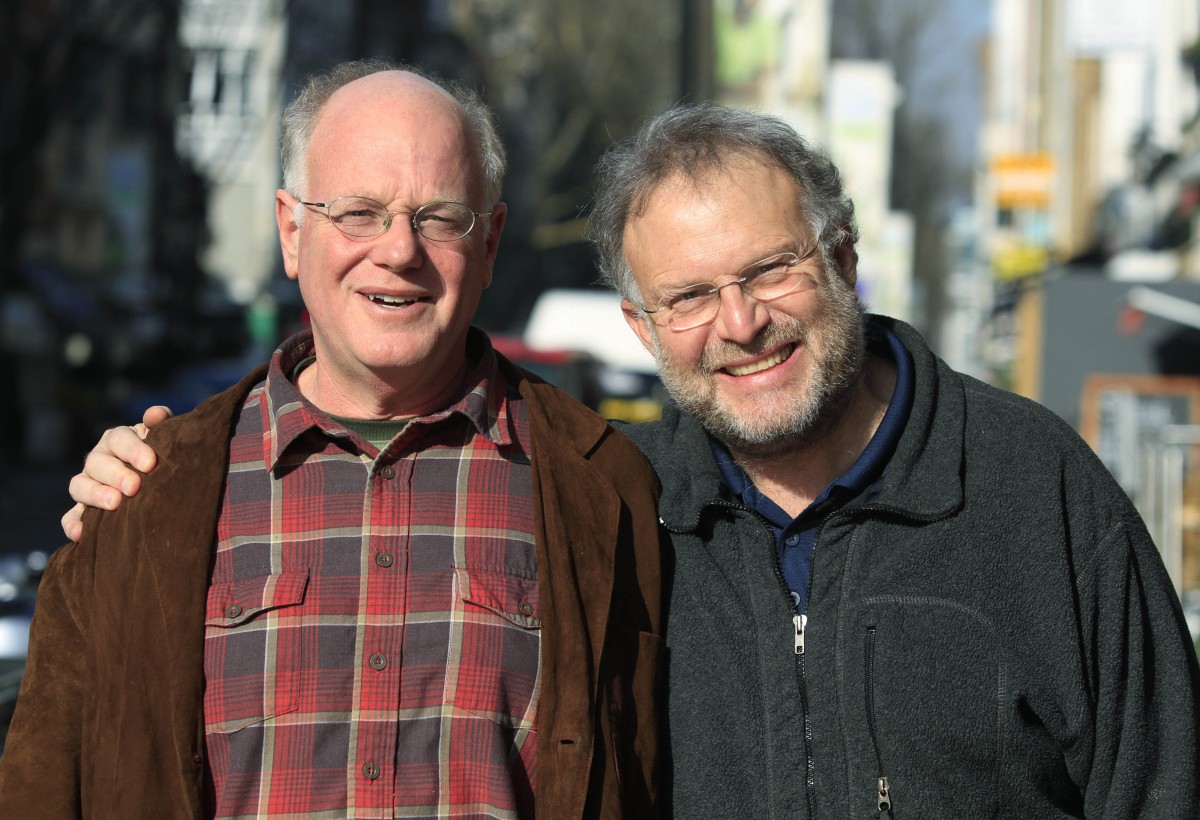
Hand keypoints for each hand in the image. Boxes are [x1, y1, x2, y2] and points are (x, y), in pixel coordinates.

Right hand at [60, 406, 172, 541]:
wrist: (161, 484)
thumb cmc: (162, 456)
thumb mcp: (164, 438)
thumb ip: (161, 424)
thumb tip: (155, 414)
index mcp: (117, 440)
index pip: (119, 438)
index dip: (132, 449)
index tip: (150, 463)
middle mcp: (99, 460)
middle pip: (98, 462)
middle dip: (116, 474)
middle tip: (134, 487)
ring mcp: (88, 484)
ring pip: (79, 486)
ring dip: (94, 494)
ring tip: (114, 504)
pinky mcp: (82, 509)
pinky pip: (71, 516)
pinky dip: (73, 524)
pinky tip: (82, 534)